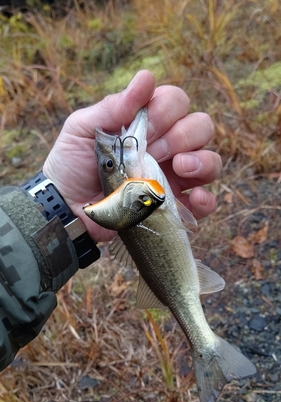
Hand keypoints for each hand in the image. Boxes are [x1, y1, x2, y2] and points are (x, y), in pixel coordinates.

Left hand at [43, 70, 220, 241]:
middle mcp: (167, 147)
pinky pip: (205, 202)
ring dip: (202, 161)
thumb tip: (146, 77)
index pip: (177, 102)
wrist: (66, 208)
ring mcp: (174, 177)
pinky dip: (205, 199)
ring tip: (179, 167)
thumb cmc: (72, 164)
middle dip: (183, 135)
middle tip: (155, 151)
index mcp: (148, 124)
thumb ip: (113, 106)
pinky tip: (191, 197)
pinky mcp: (175, 207)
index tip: (145, 129)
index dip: (167, 111)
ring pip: (211, 161)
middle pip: (201, 127)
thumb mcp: (83, 129)